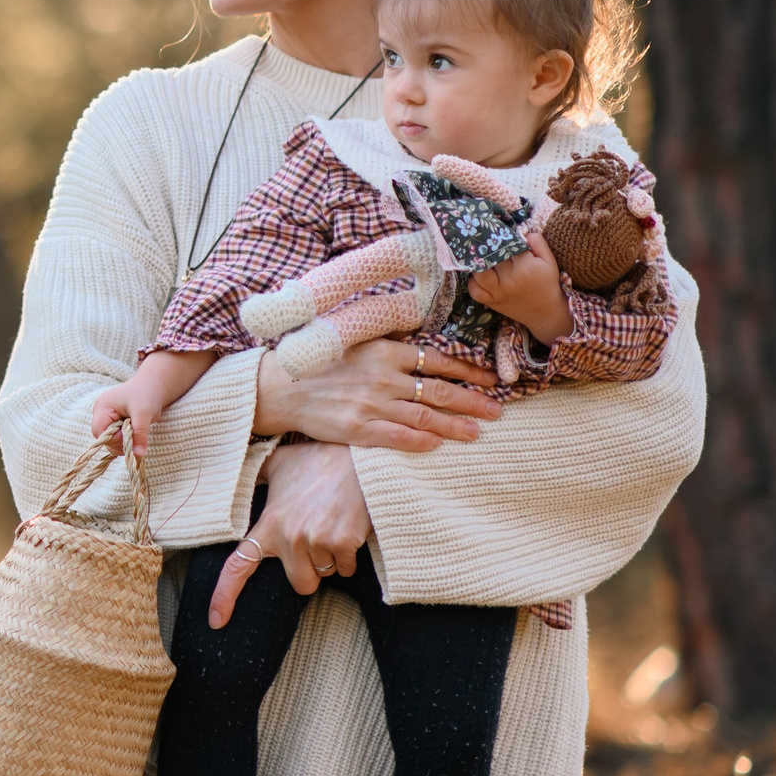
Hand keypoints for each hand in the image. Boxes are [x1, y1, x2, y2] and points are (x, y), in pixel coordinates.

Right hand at [91, 382, 155, 449]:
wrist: (153, 385)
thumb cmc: (147, 394)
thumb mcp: (144, 414)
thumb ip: (139, 434)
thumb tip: (138, 455)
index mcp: (102, 407)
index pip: (99, 432)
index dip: (114, 439)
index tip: (130, 436)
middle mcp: (100, 412)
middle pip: (102, 438)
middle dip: (118, 442)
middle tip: (135, 437)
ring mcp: (106, 417)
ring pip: (108, 440)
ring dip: (122, 442)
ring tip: (136, 434)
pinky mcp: (113, 422)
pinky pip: (114, 437)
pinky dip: (124, 440)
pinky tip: (134, 434)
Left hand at [208, 443, 372, 626]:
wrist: (359, 456)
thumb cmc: (318, 460)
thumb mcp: (279, 463)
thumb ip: (257, 476)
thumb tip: (235, 479)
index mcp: (269, 524)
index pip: (238, 566)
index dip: (225, 596)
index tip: (215, 621)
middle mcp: (288, 537)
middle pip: (300, 584)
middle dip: (311, 572)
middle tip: (318, 541)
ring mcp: (316, 541)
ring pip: (326, 575)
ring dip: (332, 560)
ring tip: (334, 526)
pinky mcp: (343, 543)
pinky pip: (346, 569)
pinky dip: (350, 557)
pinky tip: (350, 529)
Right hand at [251, 337, 499, 451]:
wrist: (279, 388)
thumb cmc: (318, 363)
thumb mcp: (353, 338)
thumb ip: (386, 337)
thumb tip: (417, 331)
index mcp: (383, 351)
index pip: (436, 361)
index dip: (467, 372)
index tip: (490, 381)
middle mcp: (382, 377)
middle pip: (438, 391)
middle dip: (472, 401)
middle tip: (497, 410)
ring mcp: (371, 405)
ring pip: (425, 417)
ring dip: (455, 426)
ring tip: (477, 432)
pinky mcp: (357, 428)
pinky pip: (398, 437)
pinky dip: (421, 441)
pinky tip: (438, 445)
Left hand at [469, 226, 572, 344]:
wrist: (545, 312)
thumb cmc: (547, 283)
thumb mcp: (549, 261)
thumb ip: (538, 243)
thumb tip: (522, 231)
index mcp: (526, 267)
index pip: (508, 245)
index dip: (503, 238)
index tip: (500, 234)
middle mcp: (510, 279)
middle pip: (492, 257)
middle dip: (490, 249)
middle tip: (487, 243)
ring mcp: (498, 292)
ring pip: (479, 272)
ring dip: (479, 264)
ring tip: (483, 259)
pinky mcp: (490, 302)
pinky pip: (474, 290)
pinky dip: (473, 281)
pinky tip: (480, 276)